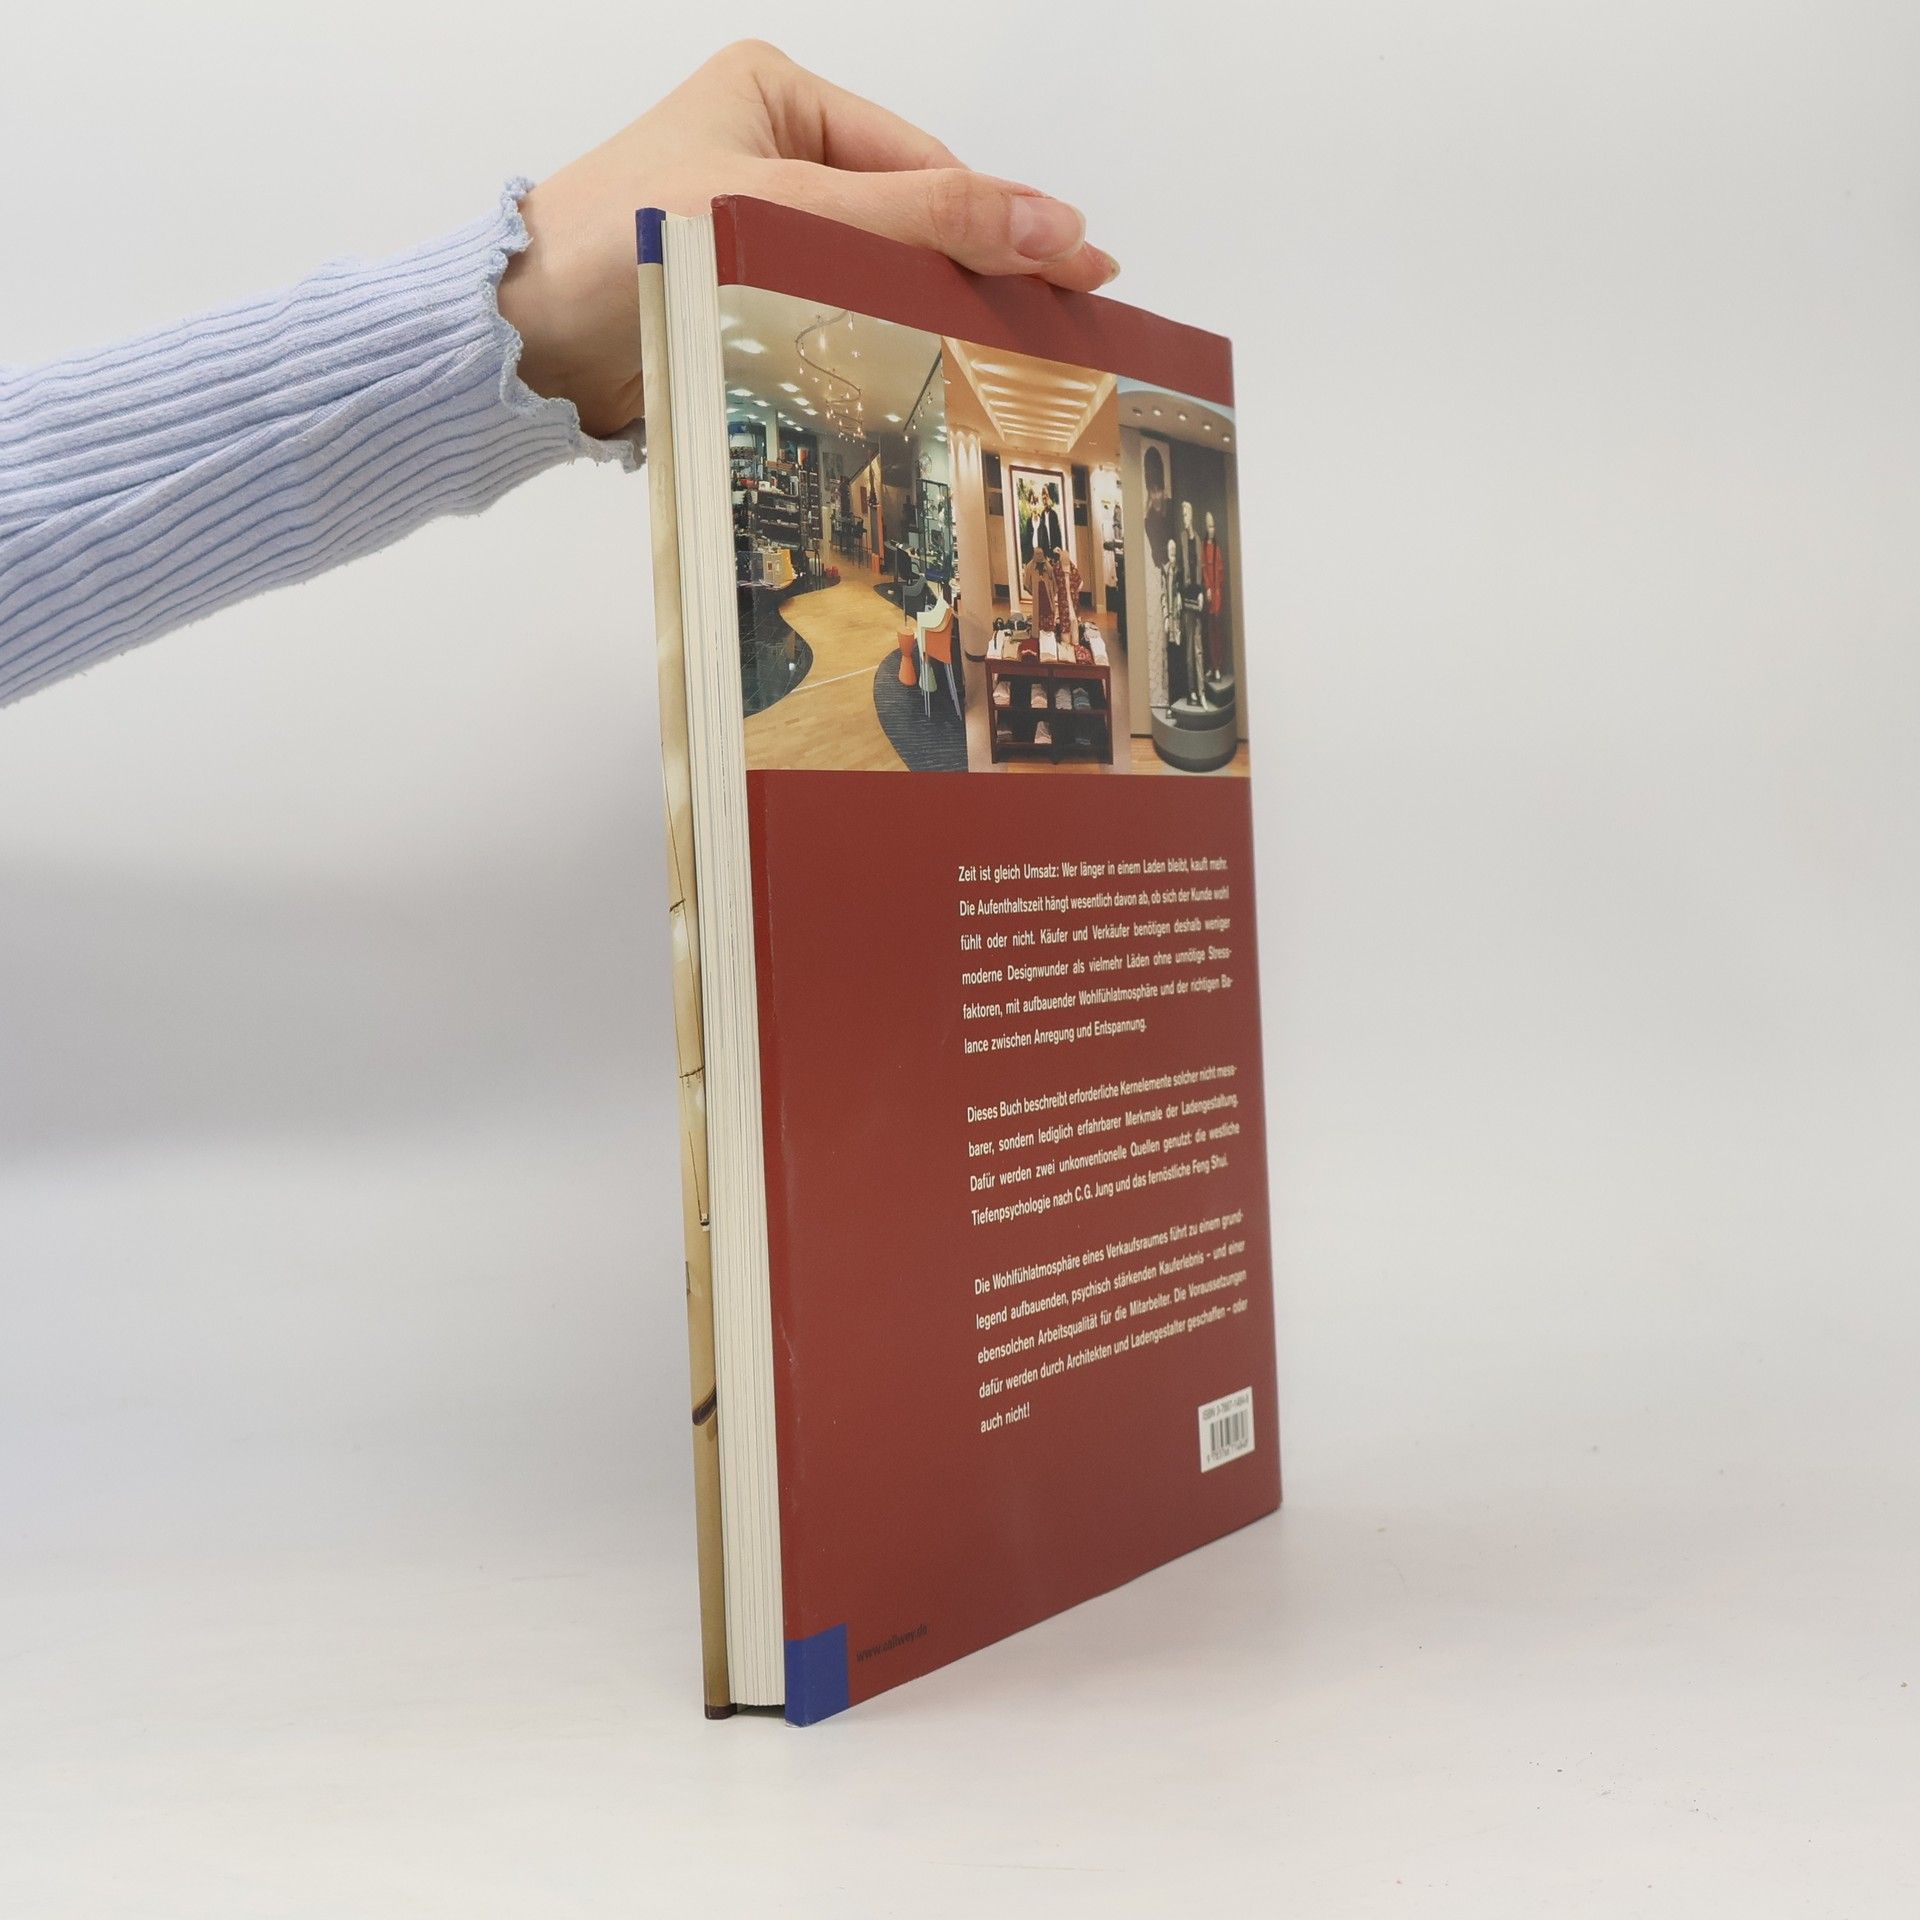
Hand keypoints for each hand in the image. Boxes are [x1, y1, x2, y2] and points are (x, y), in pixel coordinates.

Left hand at [499, 41, 1117, 437]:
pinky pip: (839, 314)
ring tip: (1015, 356)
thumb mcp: (791, 211)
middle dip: (976, 269)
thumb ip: (922, 219)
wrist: (523, 341)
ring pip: (879, 273)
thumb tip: (1050, 221)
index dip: (998, 220)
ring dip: (933, 313)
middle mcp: (774, 154)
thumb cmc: (624, 244)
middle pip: (908, 218)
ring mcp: (762, 229)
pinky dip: (884, 342)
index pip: (920, 163)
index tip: (1074, 268)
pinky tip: (934, 373)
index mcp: (780, 96)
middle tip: (1068, 317)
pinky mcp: (745, 297)